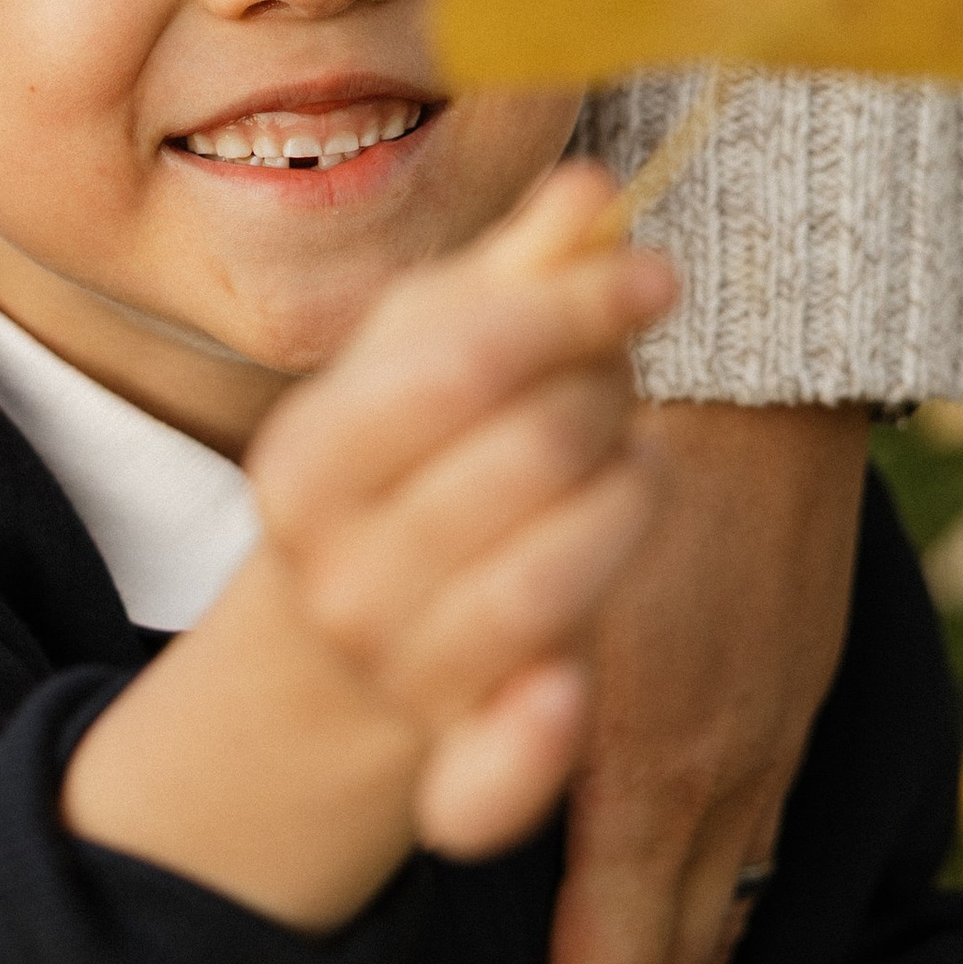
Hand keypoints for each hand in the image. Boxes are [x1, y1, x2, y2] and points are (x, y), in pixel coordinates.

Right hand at [63, 163, 673, 926]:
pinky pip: (497, 774)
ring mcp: (391, 676)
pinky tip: (565, 691)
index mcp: (307, 460)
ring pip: (552, 581)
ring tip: (624, 475)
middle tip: (611, 396)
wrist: (335, 650)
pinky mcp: (450, 771)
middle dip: (604, 403)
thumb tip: (592, 188)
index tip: (655, 277)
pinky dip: (535, 742)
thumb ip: (513, 273)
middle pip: (532, 454)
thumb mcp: (431, 356)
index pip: (462, 363)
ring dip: (623, 506)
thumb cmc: (403, 467)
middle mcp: (333, 573)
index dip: (576, 309)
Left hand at [538, 399, 866, 963]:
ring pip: (717, 946)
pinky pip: (752, 879)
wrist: (758, 380)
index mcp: (647, 765)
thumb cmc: (615, 455)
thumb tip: (454, 799)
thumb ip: (504, 698)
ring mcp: (762, 760)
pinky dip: (718, 959)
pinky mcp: (785, 724)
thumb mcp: (540, 580)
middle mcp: (718, 788)